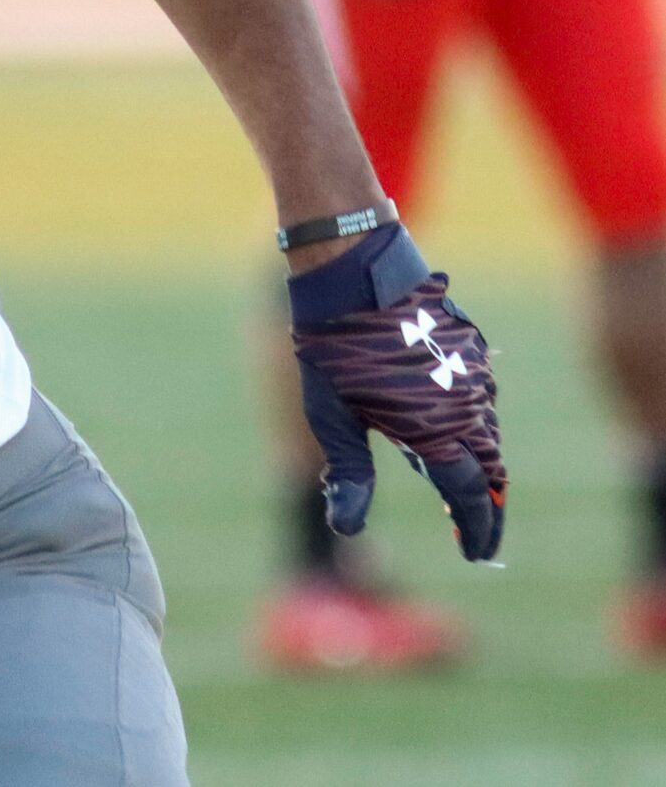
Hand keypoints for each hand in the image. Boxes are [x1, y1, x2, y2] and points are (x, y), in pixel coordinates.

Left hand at [290, 224, 506, 561]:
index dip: (476, 529)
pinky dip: (475, 424)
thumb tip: (345, 529)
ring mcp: (474, 373)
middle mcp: (466, 405)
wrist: (353, 268)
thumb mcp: (330, 415)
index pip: (469, 495)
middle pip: (491, 471)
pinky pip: (483, 398)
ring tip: (463, 488)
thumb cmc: (331, 344)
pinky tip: (453, 429)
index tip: (476, 555)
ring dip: (482, 464)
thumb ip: (349, 474)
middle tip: (474, 531)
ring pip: (490, 433)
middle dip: (485, 505)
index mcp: (436, 430)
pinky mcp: (470, 347)